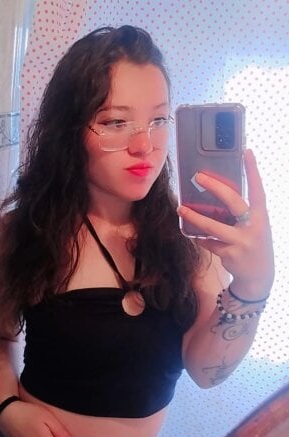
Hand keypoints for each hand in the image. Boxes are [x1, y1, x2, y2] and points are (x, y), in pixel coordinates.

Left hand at [177, 149, 274, 299]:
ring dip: (195, 217)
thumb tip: (218, 195)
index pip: (258, 189)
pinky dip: (200, 239)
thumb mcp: (254, 227)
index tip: (246, 153)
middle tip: (198, 176)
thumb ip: (242, 213)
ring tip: (181, 208)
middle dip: (215, 187)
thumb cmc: (253, 244)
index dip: (252, 171)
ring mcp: (242, 242)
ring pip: (213, 226)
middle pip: (233, 202)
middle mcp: (254, 227)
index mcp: (261, 216)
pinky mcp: (230, 254)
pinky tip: (193, 235)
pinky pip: (209, 243)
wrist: (260, 276)